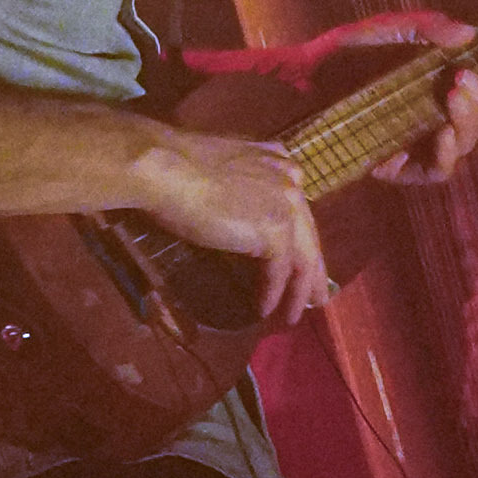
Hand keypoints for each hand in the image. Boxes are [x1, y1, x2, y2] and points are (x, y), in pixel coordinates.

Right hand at [144, 131, 331, 323]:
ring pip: (301, 258)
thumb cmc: (177, 169)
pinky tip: (263, 309)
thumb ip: (241, 187)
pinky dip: (272, 294)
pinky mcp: (274, 231)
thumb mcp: (221, 172)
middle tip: (314, 297)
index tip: (301, 261)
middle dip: (313, 271)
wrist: (163, 169)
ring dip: (297, 292)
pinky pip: (279, 271)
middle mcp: (290, 180)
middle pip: (308, 235)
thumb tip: (238, 209)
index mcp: (279, 162)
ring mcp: (286, 206)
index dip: (300, 240)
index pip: (298, 211)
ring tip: (292, 315)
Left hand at [306, 11, 477, 191]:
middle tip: (465, 79)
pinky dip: (447, 154)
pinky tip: (442, 134)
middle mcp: (444, 120)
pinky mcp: (402, 168)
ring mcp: (424, 146)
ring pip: (470, 146)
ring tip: (452, 95)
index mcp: (450, 90)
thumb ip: (428, 28)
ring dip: (471, 122)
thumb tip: (470, 32)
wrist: (302, 81)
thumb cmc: (346, 55)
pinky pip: (438, 171)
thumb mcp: (389, 30)